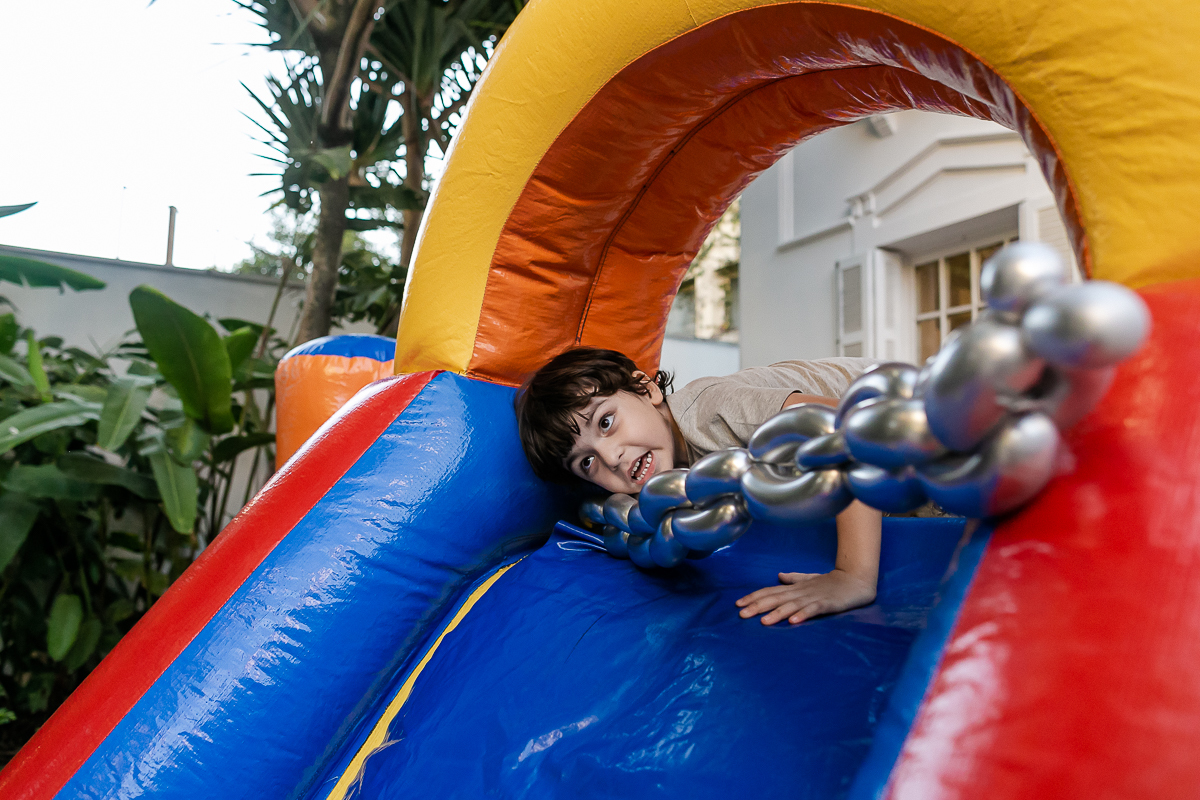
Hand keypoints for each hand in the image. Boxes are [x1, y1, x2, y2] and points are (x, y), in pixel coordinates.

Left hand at [735, 569, 876, 624]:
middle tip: (741, 614)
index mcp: (795, 588)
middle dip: (758, 606)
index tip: (738, 604)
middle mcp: (801, 592)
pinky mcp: (828, 604)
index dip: (754, 597)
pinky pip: (814, 610)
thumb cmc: (831, 582)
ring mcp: (814, 597)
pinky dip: (803, 615)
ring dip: (777, 613)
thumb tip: (779, 576)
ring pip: (792, 605)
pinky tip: (793, 621)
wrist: (856, 580)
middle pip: (776, 598)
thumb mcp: (810, 580)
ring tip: (764, 622)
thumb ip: (794, 579)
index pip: (770, 591)